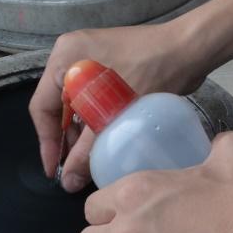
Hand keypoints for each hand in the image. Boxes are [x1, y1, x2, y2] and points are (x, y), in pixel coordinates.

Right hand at [29, 23, 208, 191]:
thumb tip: (67, 183)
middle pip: (57, 104)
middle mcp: (71, 53)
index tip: (54, 170)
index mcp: (63, 58)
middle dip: (65, 138)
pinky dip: (94, 117)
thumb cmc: (151, 73)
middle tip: (74, 168)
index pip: (41, 107)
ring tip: (89, 157)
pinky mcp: (108, 62)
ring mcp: (90, 55)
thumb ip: (86, 152)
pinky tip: (104, 138)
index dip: (46, 142)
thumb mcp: (115, 116)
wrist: (190, 49)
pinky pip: (91, 95)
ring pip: (75, 101)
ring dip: (81, 130)